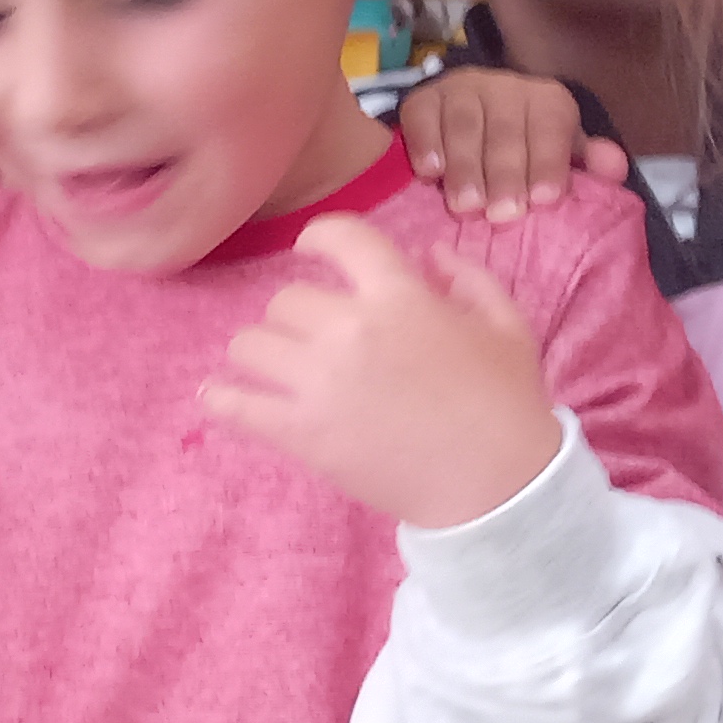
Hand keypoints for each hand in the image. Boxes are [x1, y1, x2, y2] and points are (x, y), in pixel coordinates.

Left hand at [202, 217, 561, 529]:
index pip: (341, 238)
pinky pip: (236, 405)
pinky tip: (216, 394)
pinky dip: (220, 398)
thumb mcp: (506, 325)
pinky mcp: (301, 433)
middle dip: (297, 315)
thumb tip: (429, 255)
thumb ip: (467, 279)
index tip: (308, 248)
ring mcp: (319, 382)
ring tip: (272, 366)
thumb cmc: (507, 403)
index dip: (318, 237)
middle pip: (285, 300)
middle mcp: (350, 330)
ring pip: (250, 344)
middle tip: (311, 337)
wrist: (496, 485)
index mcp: (400, 296)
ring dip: (258, 351)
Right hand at [392, 68, 627, 223]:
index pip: (550, 127)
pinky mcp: (422, 99)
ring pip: (464, 126)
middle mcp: (505, 87)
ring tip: (465, 206)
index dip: (547, 163)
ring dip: (465, 167)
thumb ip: (586, 165)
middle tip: (501, 214)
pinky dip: (426, 144)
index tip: (542, 200)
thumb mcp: (559, 156)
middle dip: (505, 174)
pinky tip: (430, 173)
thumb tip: (615, 168)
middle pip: (506, 130)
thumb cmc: (521, 151)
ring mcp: (461, 89)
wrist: (467, 118)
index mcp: (547, 101)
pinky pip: (422, 118)